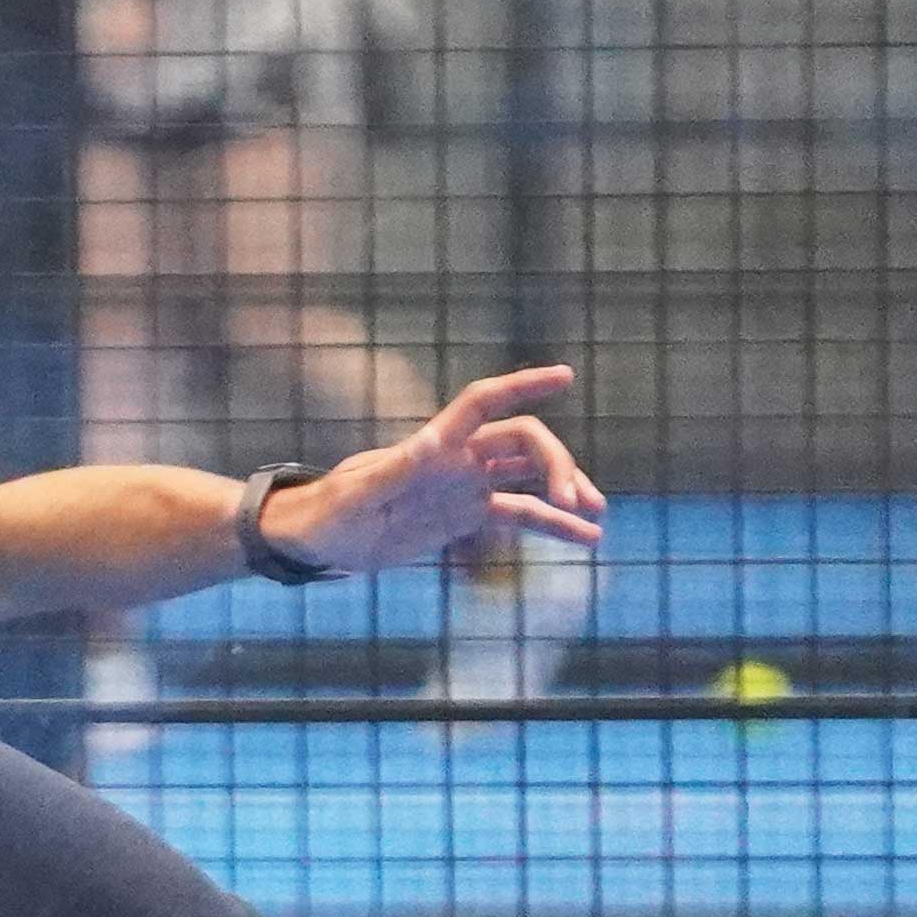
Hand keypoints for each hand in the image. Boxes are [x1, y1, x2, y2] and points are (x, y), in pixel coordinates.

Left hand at [268, 366, 609, 576]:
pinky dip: (553, 526)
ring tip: (597, 516)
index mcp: (435, 445)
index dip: (523, 385)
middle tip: (576, 500)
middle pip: (522, 442)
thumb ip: (397, 469)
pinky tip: (588, 540)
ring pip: (528, 477)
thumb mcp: (359, 495)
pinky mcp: (466, 517)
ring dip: (564, 490)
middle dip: (555, 463)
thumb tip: (435, 442)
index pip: (485, 403)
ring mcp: (465, 486)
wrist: (318, 540)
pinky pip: (519, 515)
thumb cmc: (330, 512)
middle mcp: (458, 459)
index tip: (564, 376)